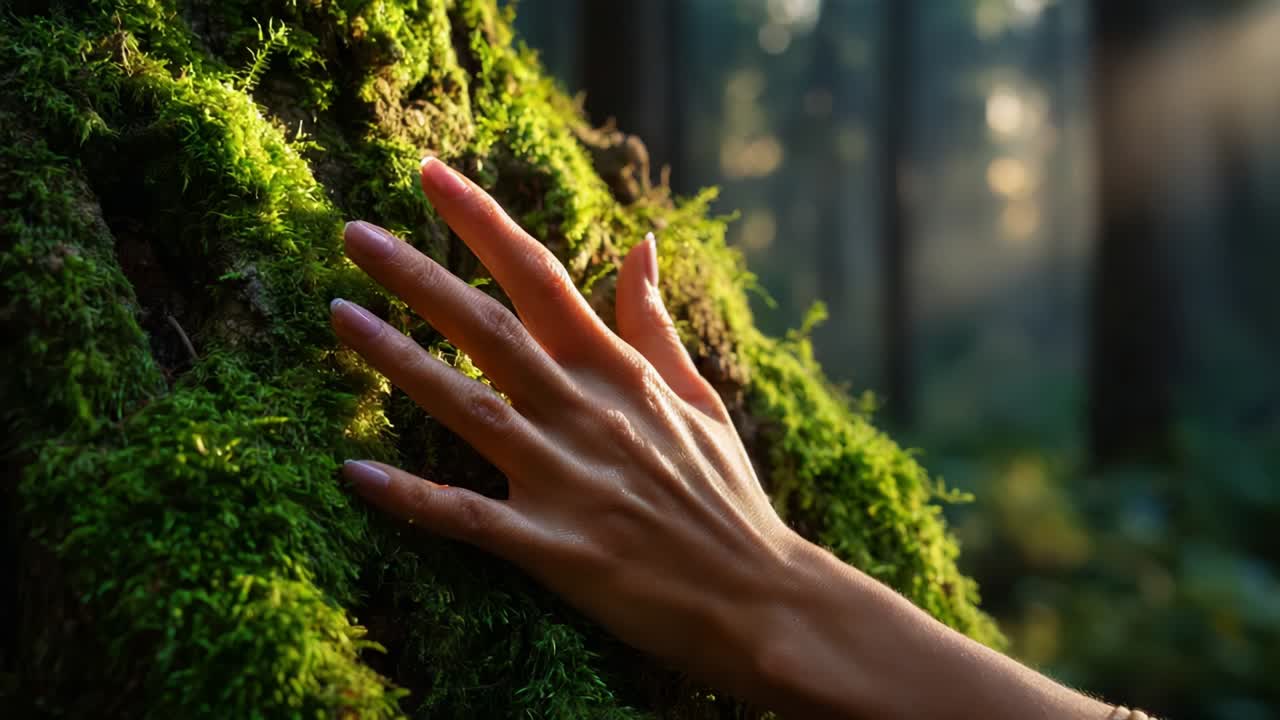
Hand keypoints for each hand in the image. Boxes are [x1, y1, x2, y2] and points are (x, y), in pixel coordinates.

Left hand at [331, 157, 801, 688]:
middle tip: (352, 233)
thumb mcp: (700, 396)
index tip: (429, 174)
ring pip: (468, 406)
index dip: (481, 220)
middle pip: (490, 329)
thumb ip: (654, 321)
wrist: (759, 598)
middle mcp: (587, 412)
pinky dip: (410, 497)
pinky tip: (352, 471)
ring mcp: (568, 480)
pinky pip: (468, 518)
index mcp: (620, 373)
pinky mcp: (554, 549)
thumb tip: (640, 240)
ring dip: (398, 359)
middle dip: (417, 275)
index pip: (541, 276)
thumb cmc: (727, 495)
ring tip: (338, 314)